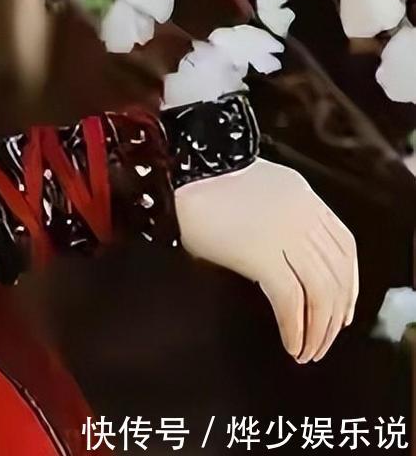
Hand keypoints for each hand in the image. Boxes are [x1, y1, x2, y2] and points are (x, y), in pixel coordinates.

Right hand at [173, 157, 357, 363]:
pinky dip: (295, 327)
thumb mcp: (255, 191)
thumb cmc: (203, 185)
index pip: (345, 248)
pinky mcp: (263, 255)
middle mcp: (303, 217)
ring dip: (319, 330)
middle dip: (335, 316)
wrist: (178, 177)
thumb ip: (279, 216)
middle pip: (337, 275)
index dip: (350, 283)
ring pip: (321, 292)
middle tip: (324, 341)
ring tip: (308, 351)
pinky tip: (291, 343)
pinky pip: (291, 300)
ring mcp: (286, 235)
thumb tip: (284, 257)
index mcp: (304, 199)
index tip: (343, 309)